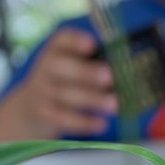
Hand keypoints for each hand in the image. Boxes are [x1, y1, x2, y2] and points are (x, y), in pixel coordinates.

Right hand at [0, 29, 117, 138]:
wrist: (32, 109)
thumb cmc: (66, 82)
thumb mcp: (74, 66)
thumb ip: (97, 62)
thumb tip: (132, 67)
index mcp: (57, 50)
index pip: (61, 40)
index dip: (75, 41)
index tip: (92, 44)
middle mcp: (46, 67)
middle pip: (60, 66)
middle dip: (85, 72)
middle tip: (109, 76)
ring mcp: (43, 91)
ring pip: (65, 94)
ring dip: (92, 99)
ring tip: (114, 105)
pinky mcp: (44, 113)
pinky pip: (63, 118)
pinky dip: (83, 122)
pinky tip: (101, 124)